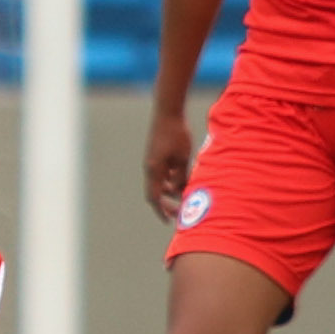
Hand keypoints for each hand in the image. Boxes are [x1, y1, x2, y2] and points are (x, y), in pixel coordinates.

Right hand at [144, 105, 195, 223]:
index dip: (161, 211)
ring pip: (160, 183)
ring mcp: (152, 161)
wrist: (168, 112)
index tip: (170, 220)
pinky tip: (182, 177)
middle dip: (166, 204)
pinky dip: (170, 179)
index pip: (154, 198)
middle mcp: (150, 167)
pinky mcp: (156, 154)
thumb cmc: (176, 134)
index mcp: (154, 170)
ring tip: (184, 193)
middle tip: (178, 212)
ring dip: (170, 191)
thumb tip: (180, 191)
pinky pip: (162, 172)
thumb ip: (181, 176)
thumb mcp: (183, 158)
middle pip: (155, 193)